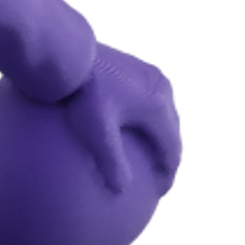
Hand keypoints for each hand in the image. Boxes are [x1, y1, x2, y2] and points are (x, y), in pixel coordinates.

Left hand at [60, 43, 183, 195]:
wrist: (70, 53)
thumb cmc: (82, 93)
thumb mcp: (95, 131)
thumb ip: (111, 161)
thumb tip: (121, 190)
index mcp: (158, 108)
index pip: (171, 148)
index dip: (168, 172)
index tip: (161, 192)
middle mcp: (163, 90)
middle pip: (173, 131)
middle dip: (168, 155)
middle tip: (159, 176)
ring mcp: (153, 76)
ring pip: (165, 114)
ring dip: (161, 136)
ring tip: (150, 153)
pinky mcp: (140, 67)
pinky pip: (153, 99)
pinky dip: (150, 119)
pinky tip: (134, 125)